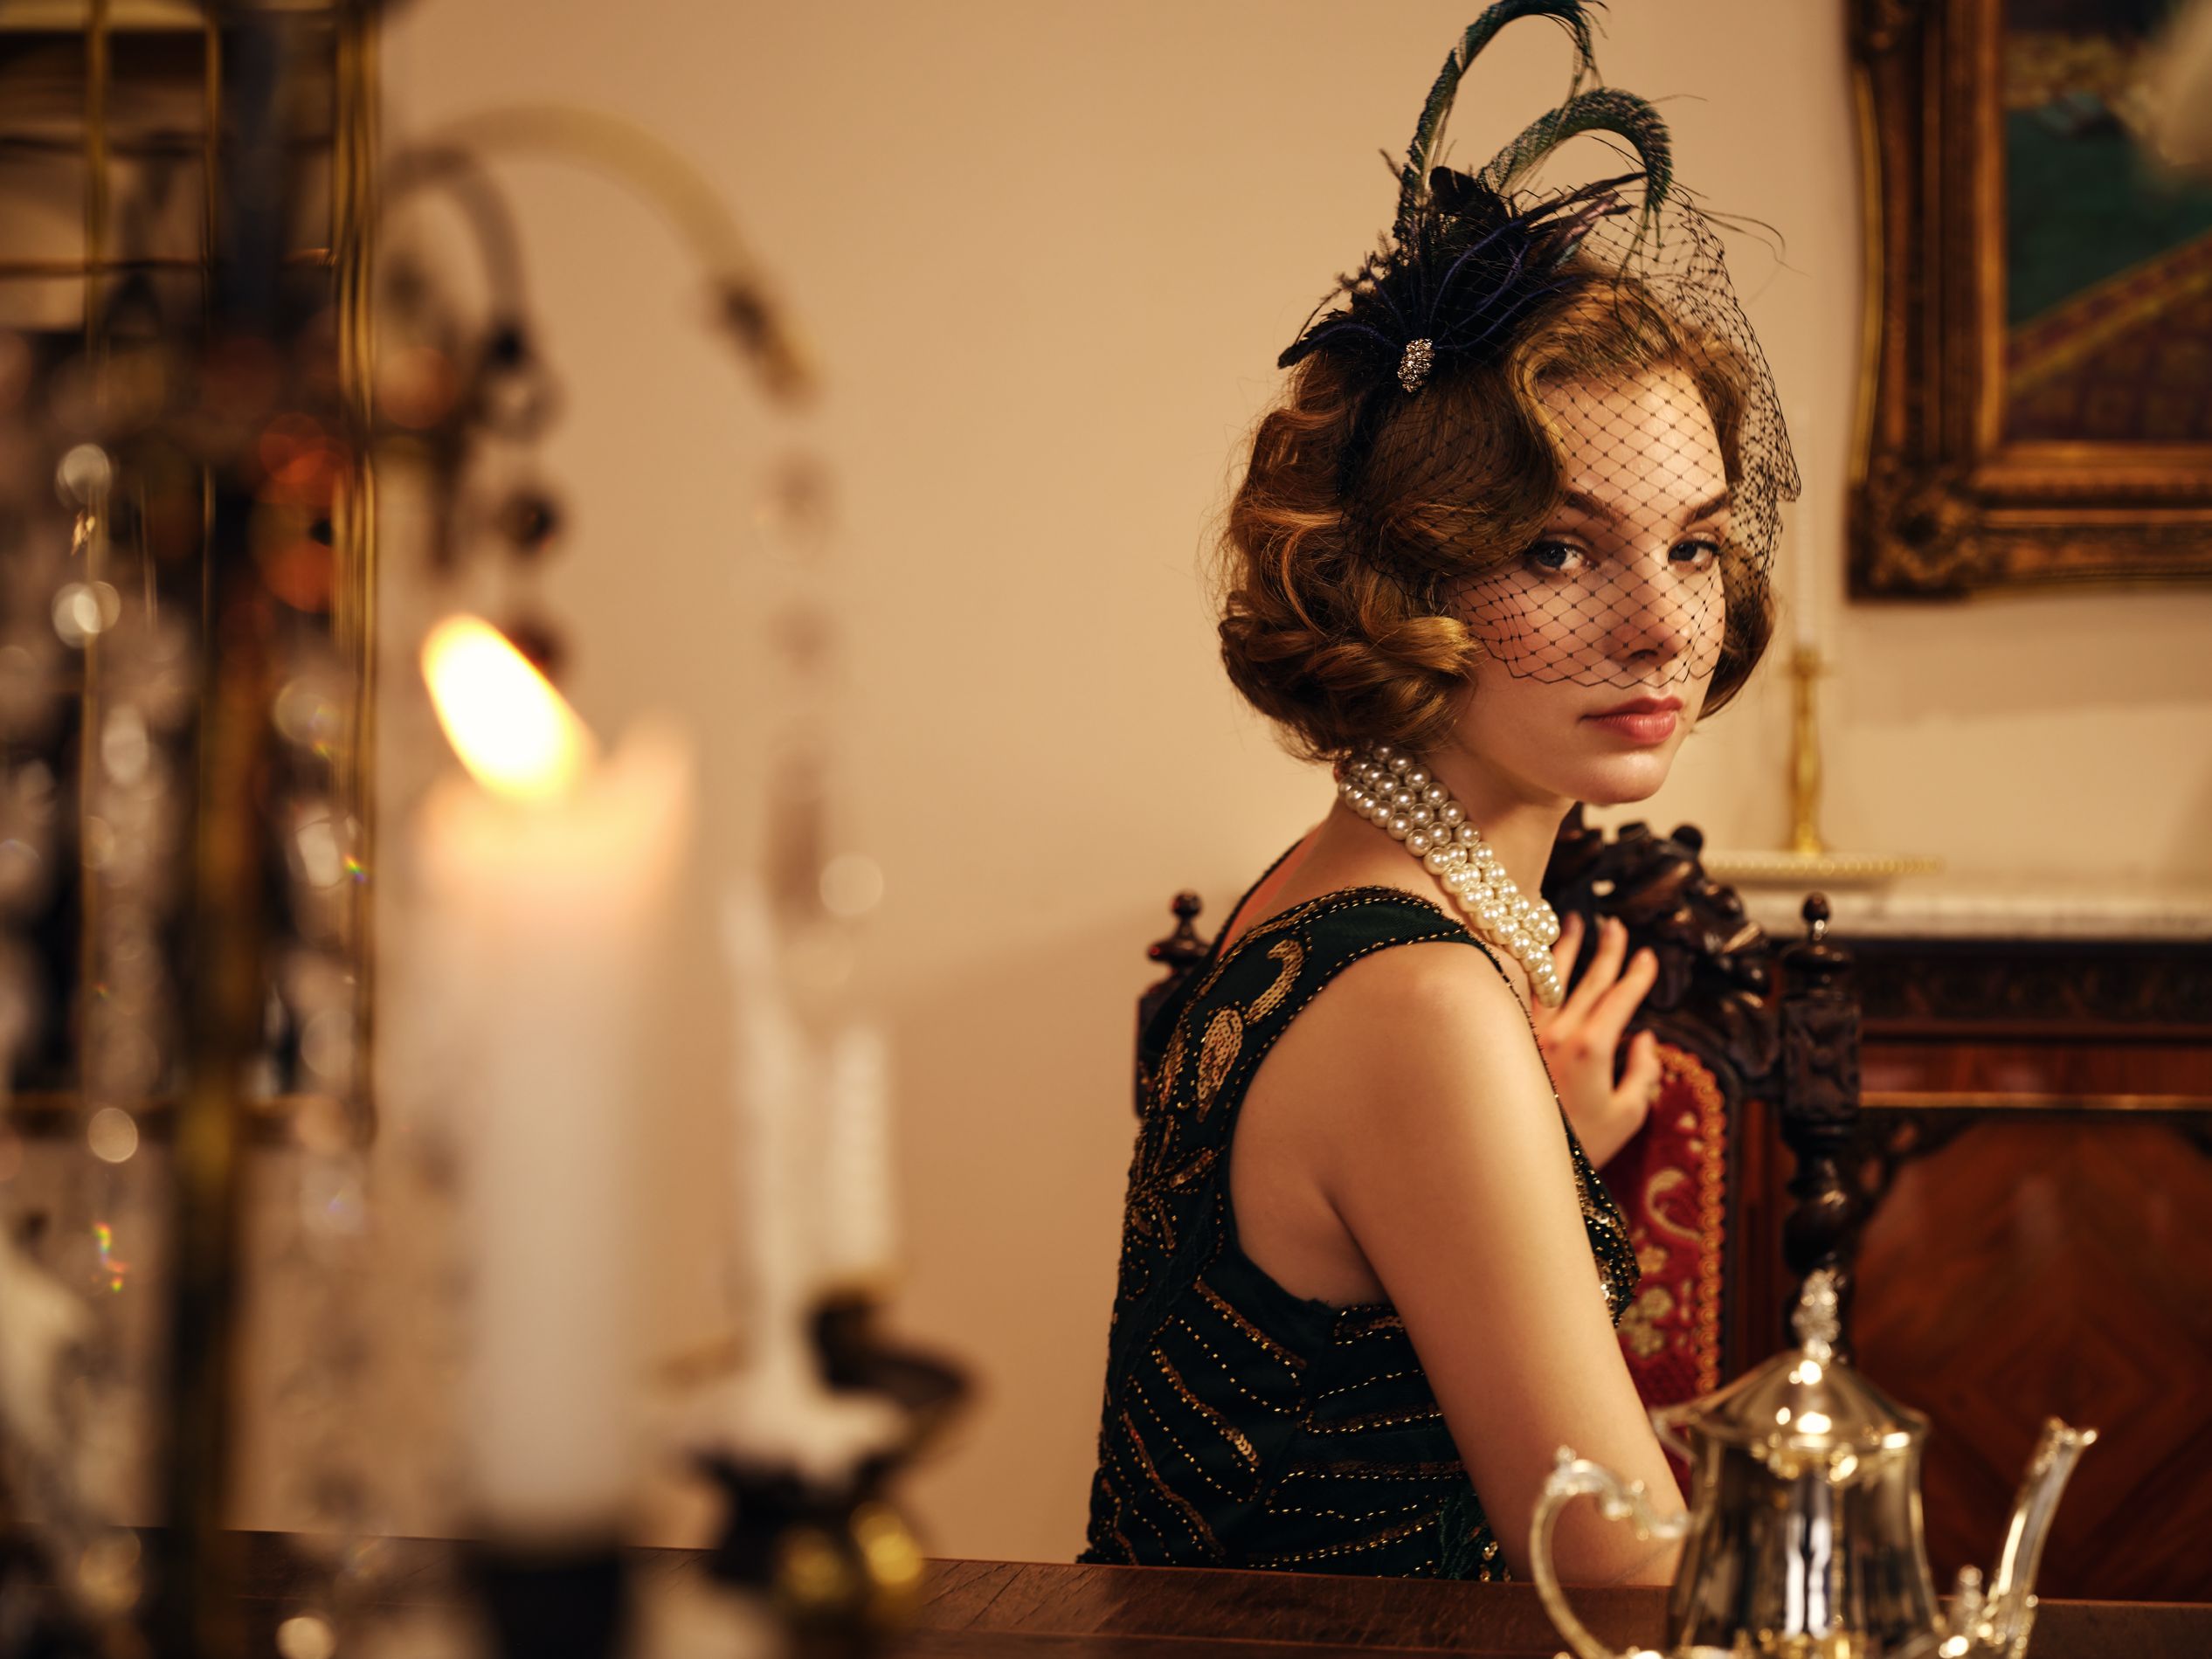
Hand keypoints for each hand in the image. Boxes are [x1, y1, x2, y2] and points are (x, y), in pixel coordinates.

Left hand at [1529, 913, 1661, 1168]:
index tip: (1649, 955)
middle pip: (1588, 980)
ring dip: (1564, 947)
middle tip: (1616, 925)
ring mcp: (1527, 1032)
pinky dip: (1528, 967)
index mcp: (1591, 1047)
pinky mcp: (1506, 1038)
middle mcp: (1557, 1031)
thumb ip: (1643, 1073)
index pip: (1620, 999)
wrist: (1519, 1162)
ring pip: (1548, 977)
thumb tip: (1645, 1038)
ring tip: (1573, 921)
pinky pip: (1519, 990)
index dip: (1637, 976)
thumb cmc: (1582, 1146)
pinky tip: (1528, 953)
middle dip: (1606, 951)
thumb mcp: (1628, 1115)